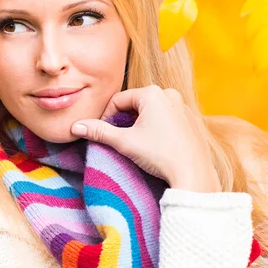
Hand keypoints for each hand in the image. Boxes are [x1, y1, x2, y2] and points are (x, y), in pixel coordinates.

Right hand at [70, 85, 220, 191]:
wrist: (192, 173)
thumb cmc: (159, 154)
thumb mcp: (124, 142)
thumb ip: (99, 131)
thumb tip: (75, 126)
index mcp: (152, 94)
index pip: (118, 100)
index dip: (106, 117)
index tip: (102, 134)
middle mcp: (169, 94)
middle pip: (134, 103)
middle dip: (123, 120)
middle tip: (118, 140)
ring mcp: (182, 106)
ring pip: (150, 111)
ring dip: (138, 124)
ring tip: (136, 144)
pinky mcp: (190, 120)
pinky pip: (165, 118)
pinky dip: (155, 128)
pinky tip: (154, 146)